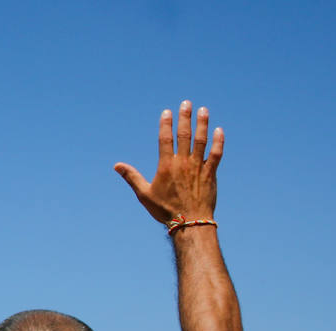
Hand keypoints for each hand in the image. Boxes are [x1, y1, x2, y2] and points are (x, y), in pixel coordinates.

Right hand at [114, 100, 223, 224]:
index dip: (166, 124)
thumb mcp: (144, 194)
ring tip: (203, 110)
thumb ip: (132, 177)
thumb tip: (117, 166)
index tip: (167, 112)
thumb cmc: (165, 210)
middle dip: (185, 117)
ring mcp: (198, 167)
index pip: (166, 139)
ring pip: (201, 140)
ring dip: (203, 124)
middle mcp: (183, 163)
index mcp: (166, 166)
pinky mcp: (210, 174)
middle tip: (186, 103)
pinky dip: (218, 142)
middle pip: (185, 134)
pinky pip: (216, 154)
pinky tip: (219, 130)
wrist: (189, 223)